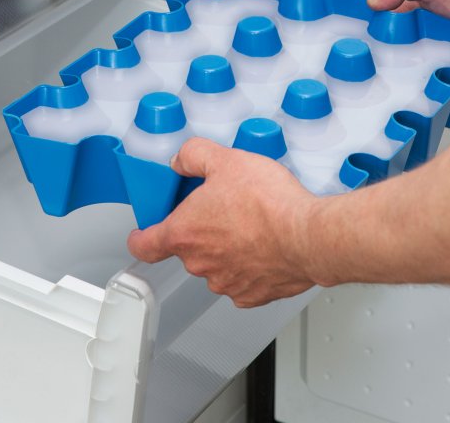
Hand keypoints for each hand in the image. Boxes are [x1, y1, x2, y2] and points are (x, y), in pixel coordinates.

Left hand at [127, 137, 320, 307]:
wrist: (308, 236)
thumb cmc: (269, 204)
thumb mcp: (225, 160)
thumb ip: (194, 156)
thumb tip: (181, 160)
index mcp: (185, 233)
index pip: (143, 245)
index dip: (141, 237)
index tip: (145, 233)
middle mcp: (200, 263)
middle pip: (188, 249)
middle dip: (202, 230)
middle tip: (224, 210)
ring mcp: (226, 282)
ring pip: (216, 264)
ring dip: (227, 249)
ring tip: (251, 226)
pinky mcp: (252, 294)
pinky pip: (242, 280)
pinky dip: (249, 266)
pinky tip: (265, 247)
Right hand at [368, 0, 449, 90]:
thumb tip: (374, 2)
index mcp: (413, 20)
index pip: (382, 30)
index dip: (369, 36)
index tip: (358, 44)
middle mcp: (420, 43)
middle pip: (387, 57)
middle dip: (380, 63)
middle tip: (378, 65)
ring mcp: (430, 64)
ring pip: (403, 78)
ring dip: (399, 81)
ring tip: (400, 77)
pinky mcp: (442, 83)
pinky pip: (424, 93)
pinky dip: (420, 94)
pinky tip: (420, 88)